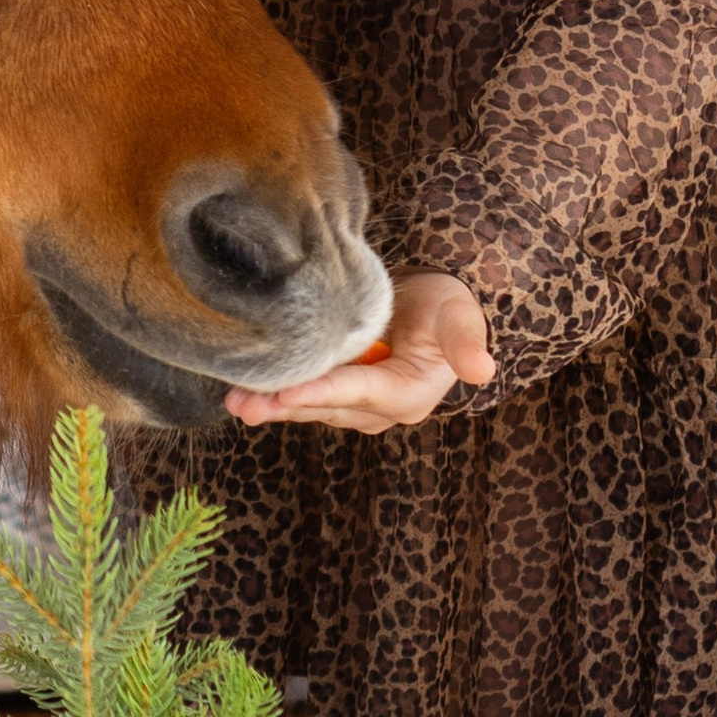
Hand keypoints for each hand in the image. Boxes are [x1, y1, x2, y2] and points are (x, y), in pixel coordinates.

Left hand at [224, 268, 495, 433]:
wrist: (431, 305)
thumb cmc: (444, 306)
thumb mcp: (459, 315)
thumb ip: (465, 340)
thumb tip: (483, 370)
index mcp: (410, 395)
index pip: (360, 392)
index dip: (322, 391)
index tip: (285, 392)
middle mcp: (380, 410)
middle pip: (326, 405)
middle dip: (283, 404)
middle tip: (241, 403)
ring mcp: (355, 407)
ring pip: (308, 405)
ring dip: (271, 402)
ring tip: (233, 399)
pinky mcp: (336, 396)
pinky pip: (302, 395)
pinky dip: (275, 390)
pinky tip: (242, 386)